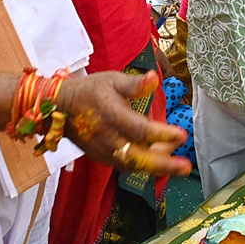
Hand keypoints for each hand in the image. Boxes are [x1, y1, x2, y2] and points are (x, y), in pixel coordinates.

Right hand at [59, 70, 192, 177]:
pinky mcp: (101, 157)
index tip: (182, 135)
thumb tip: (155, 77)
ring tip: (176, 162)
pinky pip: (124, 166)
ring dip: (156, 167)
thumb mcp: (112, 80)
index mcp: (111, 114)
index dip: (162, 134)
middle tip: (185, 167)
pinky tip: (158, 160)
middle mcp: (106, 136)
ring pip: (132, 165)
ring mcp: (102, 150)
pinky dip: (143, 166)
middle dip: (163, 164)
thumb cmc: (90, 90)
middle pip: (137, 157)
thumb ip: (135, 84)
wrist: (60, 107)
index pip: (139, 129)